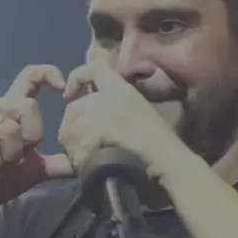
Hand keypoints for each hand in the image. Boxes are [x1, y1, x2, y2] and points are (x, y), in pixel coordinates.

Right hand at [0, 65, 72, 224]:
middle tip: (19, 158)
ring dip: (10, 154)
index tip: (63, 87)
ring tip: (2, 166)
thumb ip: (59, 163)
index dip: (46, 74)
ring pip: (7, 126)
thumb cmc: (1, 181)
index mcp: (11, 110)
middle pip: (26, 106)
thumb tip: (87, 162)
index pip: (29, 78)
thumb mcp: (36, 170)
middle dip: (30, 138)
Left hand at [60, 62, 178, 177]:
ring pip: (71, 128)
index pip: (94, 68)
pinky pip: (79, 145)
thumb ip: (114, 108)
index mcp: (123, 89)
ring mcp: (107, 111)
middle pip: (74, 107)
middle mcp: (113, 95)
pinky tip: (87, 168)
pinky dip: (80, 160)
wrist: (169, 162)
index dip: (77, 77)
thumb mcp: (137, 115)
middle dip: (71, 129)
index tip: (68, 94)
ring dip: (74, 148)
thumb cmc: (158, 146)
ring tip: (83, 161)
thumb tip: (88, 114)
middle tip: (79, 148)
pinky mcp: (103, 129)